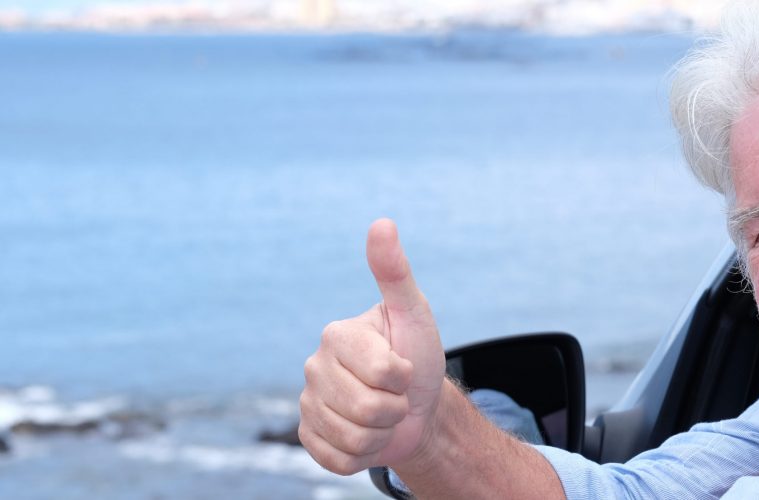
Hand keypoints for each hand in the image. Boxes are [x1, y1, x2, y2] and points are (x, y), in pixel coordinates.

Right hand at [299, 219, 445, 474]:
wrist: (417, 407)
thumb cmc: (418, 354)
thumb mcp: (414, 314)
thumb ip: (395, 273)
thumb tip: (382, 223)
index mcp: (337, 335)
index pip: (382, 372)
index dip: (405, 377)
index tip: (406, 367)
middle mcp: (314, 366)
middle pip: (366, 409)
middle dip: (395, 408)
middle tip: (397, 395)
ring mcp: (308, 403)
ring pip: (353, 438)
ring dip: (382, 433)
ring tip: (384, 415)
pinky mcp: (309, 437)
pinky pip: (337, 459)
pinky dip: (363, 455)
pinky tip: (367, 435)